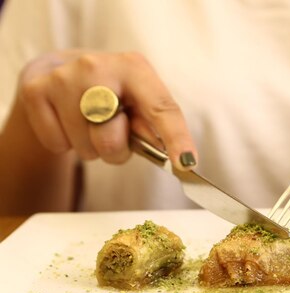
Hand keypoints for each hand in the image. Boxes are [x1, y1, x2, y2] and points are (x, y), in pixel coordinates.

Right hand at [17, 50, 196, 169]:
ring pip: (85, 147)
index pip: (161, 108)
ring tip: (90, 123)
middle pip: (112, 138)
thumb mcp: (139, 100)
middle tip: (113, 133)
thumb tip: (176, 156)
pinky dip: (65, 144)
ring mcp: (63, 78)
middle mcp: (97, 67)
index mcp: (135, 68)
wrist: (61, 71)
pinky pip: (58, 145)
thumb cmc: (112, 94)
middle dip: (117, 149)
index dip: (176, 138)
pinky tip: (68, 121)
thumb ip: (154, 125)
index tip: (186, 163)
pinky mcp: (36, 91)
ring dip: (91, 147)